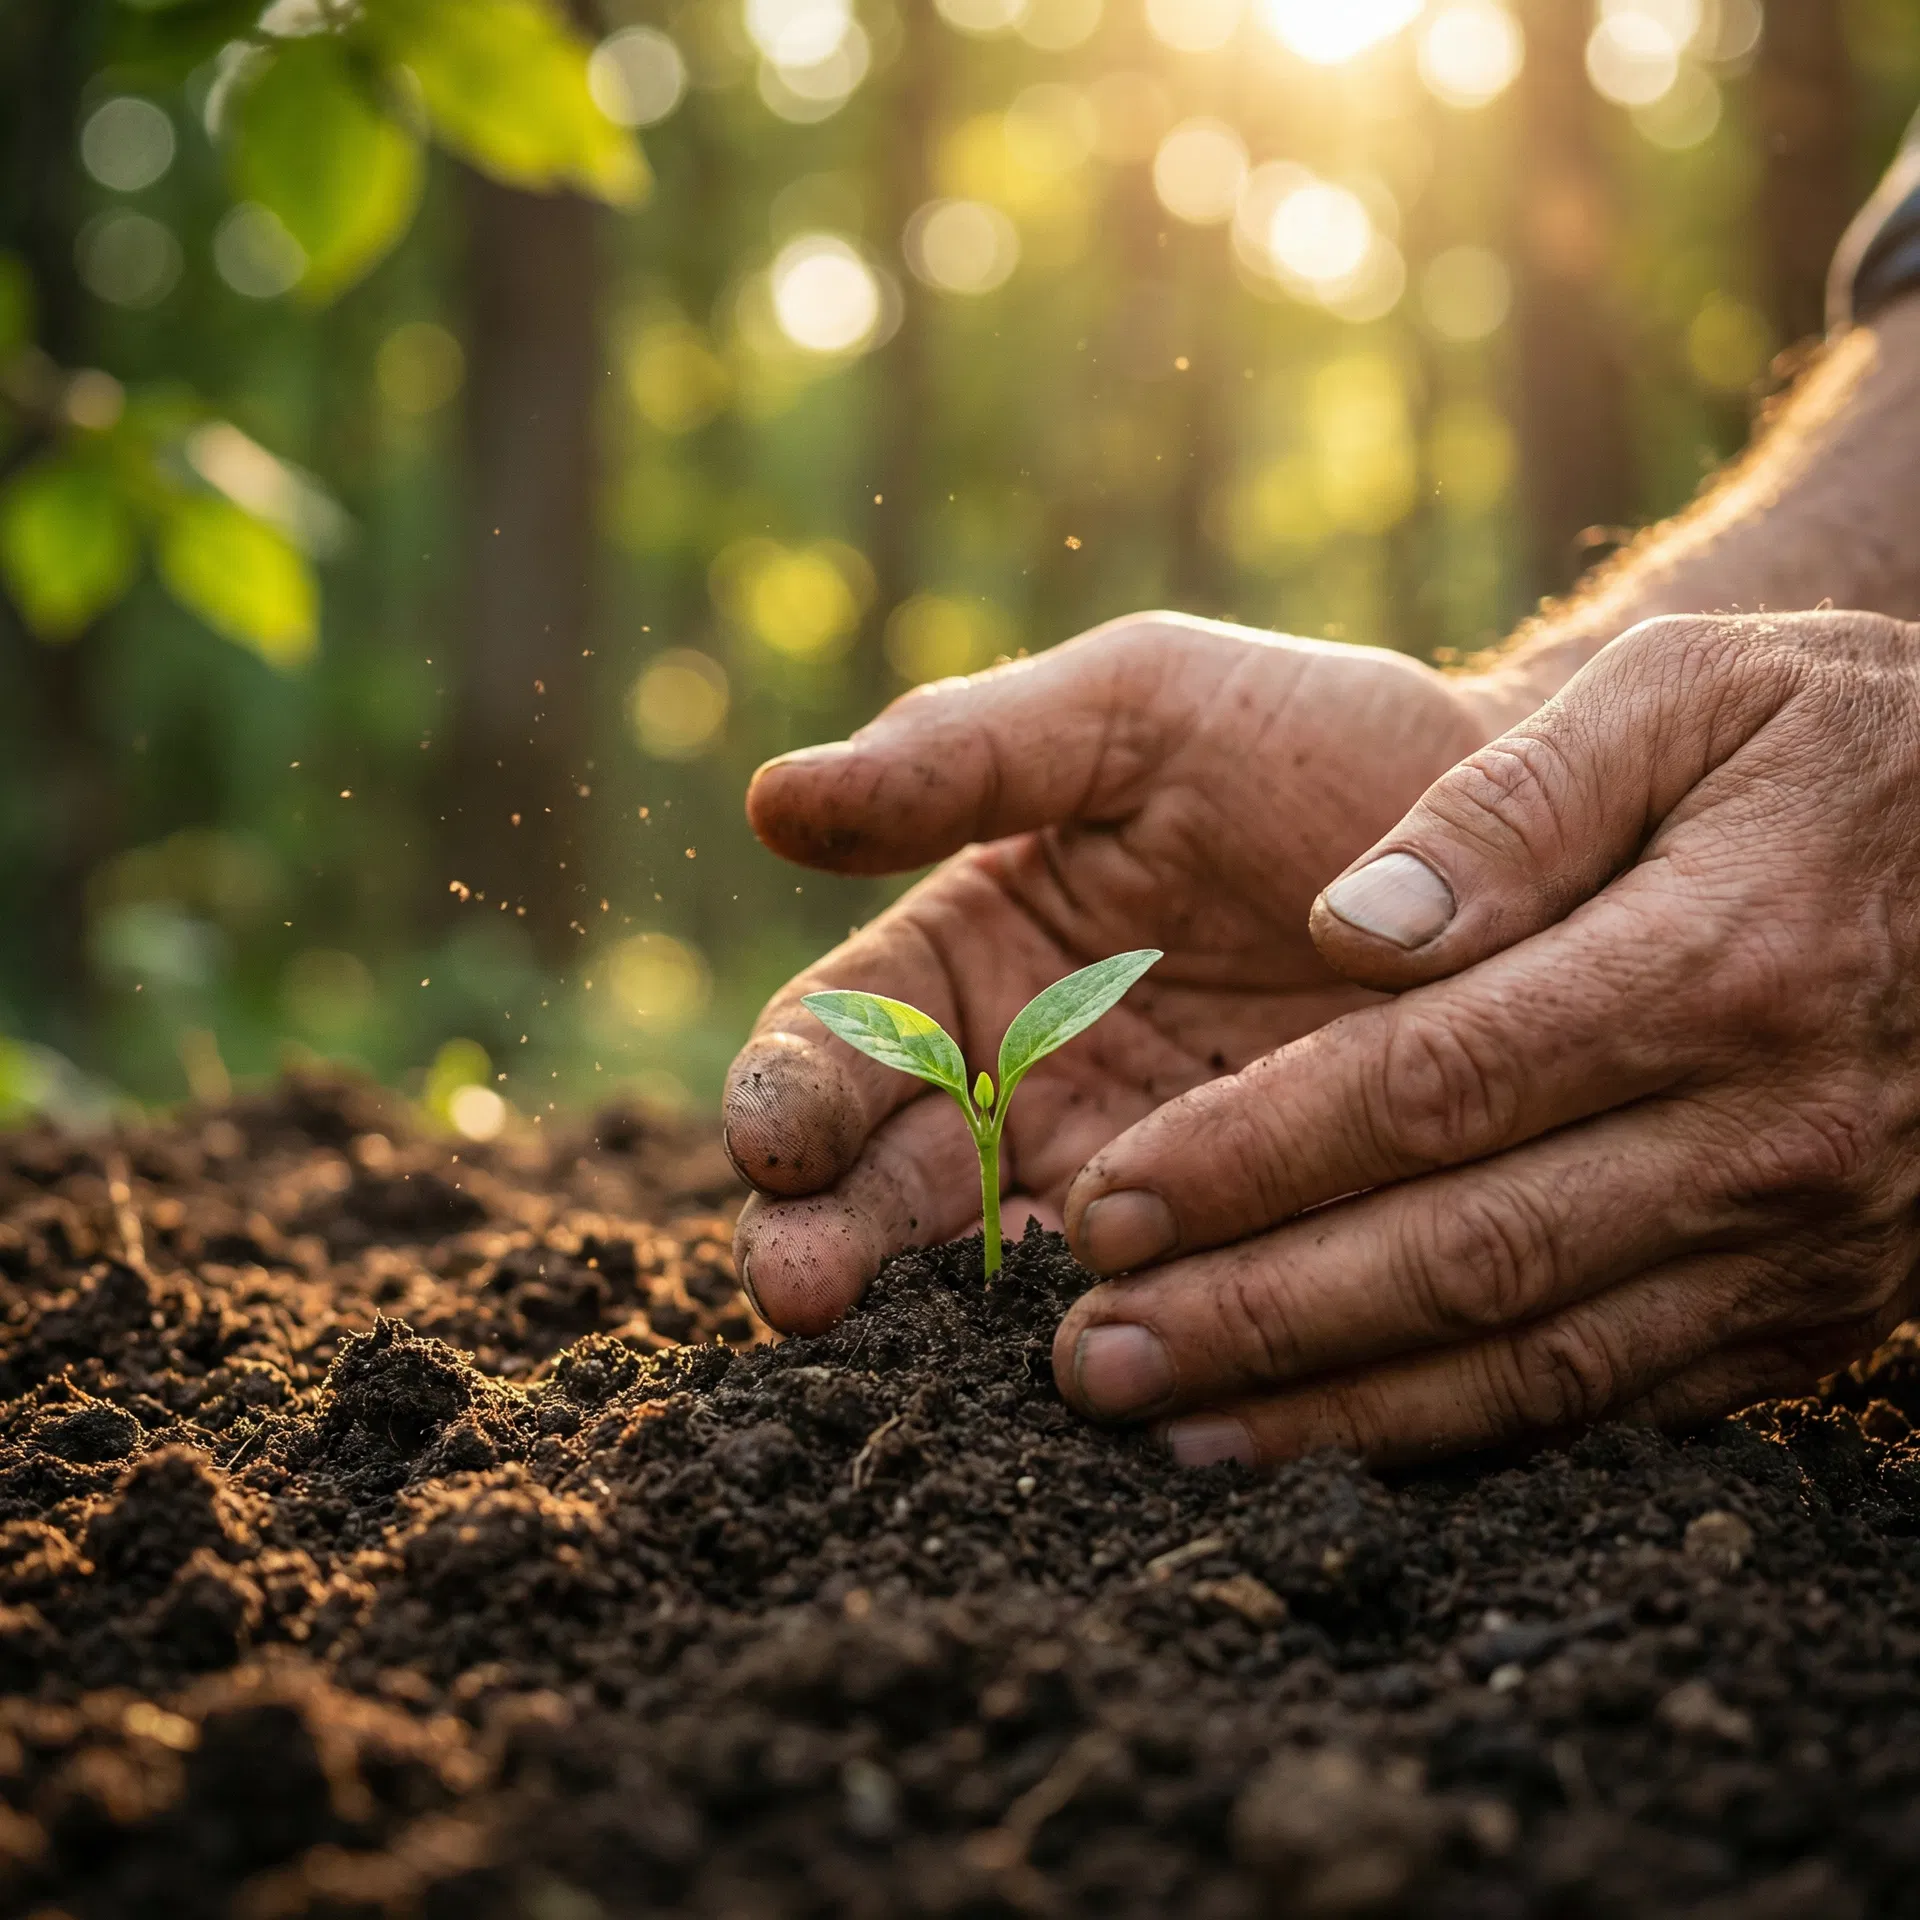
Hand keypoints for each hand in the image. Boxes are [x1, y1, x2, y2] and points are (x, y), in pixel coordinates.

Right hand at [726, 613, 1497, 1331]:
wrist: (1535, 847)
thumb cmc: (1322, 750)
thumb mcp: (1143, 712)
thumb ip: (971, 753)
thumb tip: (771, 797)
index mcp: (973, 963)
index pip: (841, 1038)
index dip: (793, 1086)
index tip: (775, 1133)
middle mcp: (1026, 1095)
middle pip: (884, 1188)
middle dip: (826, 1241)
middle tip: (802, 1291)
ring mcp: (1131, 1196)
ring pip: (999, 1288)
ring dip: (942, 1332)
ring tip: (922, 1365)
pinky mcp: (1241, 1269)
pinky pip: (1166, 1329)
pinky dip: (1127, 1362)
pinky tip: (1111, 1391)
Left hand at [1054, 610, 1919, 1465]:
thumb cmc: (1831, 748)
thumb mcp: (1693, 695)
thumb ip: (1513, 803)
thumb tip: (1354, 927)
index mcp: (1715, 964)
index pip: (1433, 1086)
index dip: (1257, 1155)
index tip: (1108, 1197)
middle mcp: (1761, 1132)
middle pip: (1463, 1253)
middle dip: (1258, 1317)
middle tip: (1092, 1356)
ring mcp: (1793, 1245)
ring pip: (1530, 1368)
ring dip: (1335, 1414)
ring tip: (1168, 1429)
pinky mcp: (1802, 1314)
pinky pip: (1613, 1409)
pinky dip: (1462, 1440)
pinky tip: (1333, 1446)